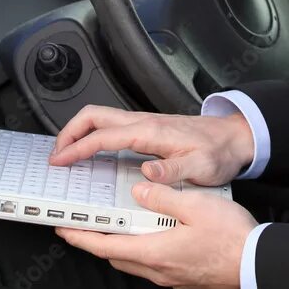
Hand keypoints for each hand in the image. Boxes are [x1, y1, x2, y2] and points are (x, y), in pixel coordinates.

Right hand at [50, 105, 254, 186]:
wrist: (233, 138)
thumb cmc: (218, 152)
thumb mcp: (201, 168)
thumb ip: (173, 172)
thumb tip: (146, 174)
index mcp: (151, 132)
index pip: (104, 136)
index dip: (78, 148)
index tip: (60, 161)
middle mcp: (144, 122)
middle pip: (95, 116)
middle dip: (69, 132)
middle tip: (55, 155)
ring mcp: (144, 123)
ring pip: (101, 119)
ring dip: (79, 132)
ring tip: (66, 154)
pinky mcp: (147, 129)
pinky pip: (112, 127)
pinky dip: (94, 136)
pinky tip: (92, 153)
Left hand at [55, 181, 256, 287]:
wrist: (256, 262)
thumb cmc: (231, 238)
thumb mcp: (196, 206)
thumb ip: (162, 197)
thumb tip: (139, 189)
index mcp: (155, 251)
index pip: (106, 245)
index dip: (82, 237)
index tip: (64, 229)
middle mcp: (158, 269)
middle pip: (116, 256)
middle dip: (96, 242)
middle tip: (84, 226)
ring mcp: (170, 277)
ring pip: (134, 261)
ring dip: (119, 246)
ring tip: (115, 227)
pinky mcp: (182, 277)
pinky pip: (152, 264)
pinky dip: (141, 249)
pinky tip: (151, 236)